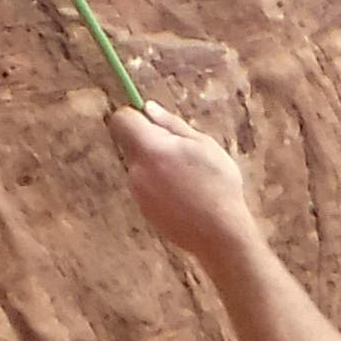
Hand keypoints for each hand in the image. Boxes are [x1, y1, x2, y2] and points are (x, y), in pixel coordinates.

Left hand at [111, 103, 259, 265]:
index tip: (151, 120)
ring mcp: (137, 192)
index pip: (121, 120)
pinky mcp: (143, 209)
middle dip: (150, 141)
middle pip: (131, 144)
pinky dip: (159, 185)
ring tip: (187, 177)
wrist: (219, 233)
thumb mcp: (203, 144)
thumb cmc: (217, 184)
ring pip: (140, 166)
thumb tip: (147, 107)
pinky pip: (146, 186)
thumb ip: (171, 124)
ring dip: (156, 164)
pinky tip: (184, 195)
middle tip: (181, 151)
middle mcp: (136, 170)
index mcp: (150, 149)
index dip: (133, 115)